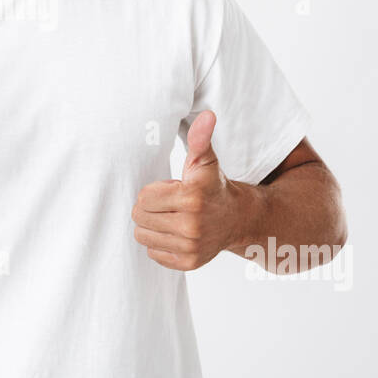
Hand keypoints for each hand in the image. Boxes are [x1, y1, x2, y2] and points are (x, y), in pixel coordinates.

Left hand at [131, 110, 256, 270]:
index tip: (170, 189)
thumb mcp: (205, 161)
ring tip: (170, 217)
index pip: (144, 197)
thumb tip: (207, 115)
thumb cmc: (213, 186)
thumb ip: (200, 139)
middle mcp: (191, 225)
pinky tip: (175, 233)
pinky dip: (159, 243)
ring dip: (151, 226)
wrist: (237, 218)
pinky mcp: (188, 263)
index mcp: (191, 197)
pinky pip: (153, 253)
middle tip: (168, 204)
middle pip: (140, 217)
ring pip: (143, 236)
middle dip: (149, 208)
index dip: (153, 191)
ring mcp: (190, 247)